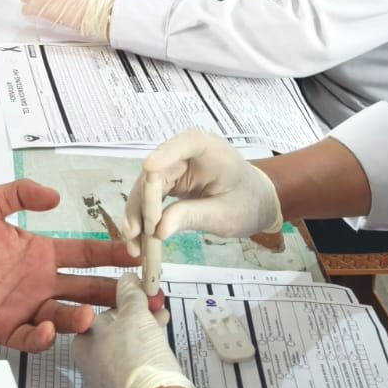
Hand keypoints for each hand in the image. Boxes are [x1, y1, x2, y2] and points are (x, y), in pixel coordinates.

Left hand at [0, 180, 138, 352]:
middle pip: (82, 288)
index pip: (83, 254)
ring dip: (78, 318)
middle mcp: (36, 281)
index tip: (132, 252)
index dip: (109, 254)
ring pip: (60, 316)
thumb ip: (20, 193)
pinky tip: (46, 329)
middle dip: (110, 292)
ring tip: (89, 315)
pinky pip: (27, 336)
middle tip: (134, 294)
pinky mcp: (2, 326)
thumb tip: (53, 196)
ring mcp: (22, 305)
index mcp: (38, 253)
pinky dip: (39, 336)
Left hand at [72, 273, 194, 387]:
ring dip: (146, 325)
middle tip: (156, 300)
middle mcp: (92, 360)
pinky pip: (137, 358)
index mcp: (83, 342)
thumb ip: (130, 294)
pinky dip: (148, 344)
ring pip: (128, 342)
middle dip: (138, 310)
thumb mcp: (133, 315)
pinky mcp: (128, 386)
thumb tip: (126, 280)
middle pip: (116, 326)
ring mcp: (109, 376)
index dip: (123, 297)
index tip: (141, 290)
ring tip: (162, 314)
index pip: (100, 311)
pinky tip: (161, 336)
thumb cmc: (134, 356)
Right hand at [121, 130, 283, 257]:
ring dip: (136, 215)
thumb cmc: (247, 203)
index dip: (164, 154)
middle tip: (134, 233)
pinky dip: (142, 218)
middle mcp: (185, 152)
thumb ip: (193, 216)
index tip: (148, 167)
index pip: (185, 144)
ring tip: (134, 244)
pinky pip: (149, 198)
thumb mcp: (225, 215)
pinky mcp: (168, 181)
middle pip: (155, 172)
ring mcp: (173, 166)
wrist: (254, 203)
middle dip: (141, 202)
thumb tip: (158, 230)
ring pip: (145, 188)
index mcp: (208, 148)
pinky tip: (137, 239)